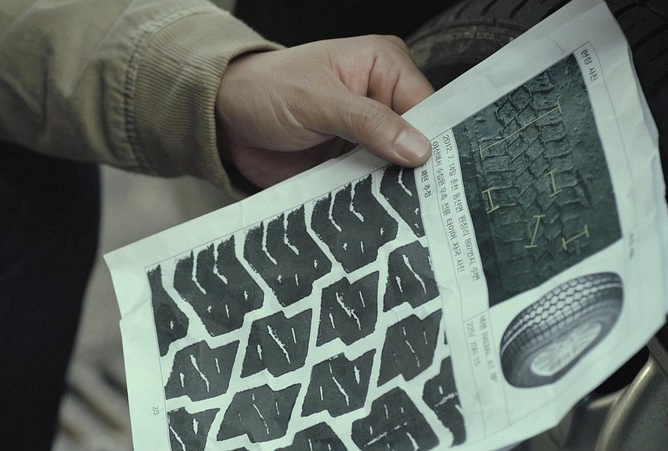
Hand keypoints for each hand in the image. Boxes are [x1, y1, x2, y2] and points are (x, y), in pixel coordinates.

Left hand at [216, 35, 433, 188]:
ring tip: (404, 209)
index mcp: (383, 66)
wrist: (226, 120)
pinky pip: (372, 186)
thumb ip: (368, 122)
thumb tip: (417, 148)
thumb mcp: (318, 100)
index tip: (441, 170)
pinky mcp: (352, 165)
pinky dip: (373, 199)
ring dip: (395, 188)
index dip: (434, 137)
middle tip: (426, 196)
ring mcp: (368, 137)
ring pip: (398, 168)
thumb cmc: (267, 90)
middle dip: (417, 168)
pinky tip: (378, 211)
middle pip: (418, 140)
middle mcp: (382, 100)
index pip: (427, 104)